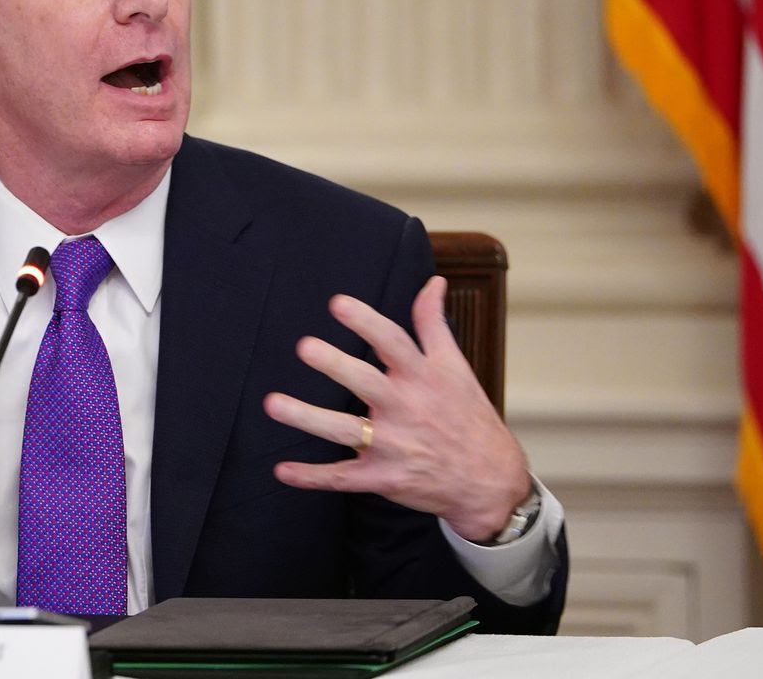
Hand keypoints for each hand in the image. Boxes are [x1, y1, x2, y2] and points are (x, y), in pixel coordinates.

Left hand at [264, 276, 532, 540]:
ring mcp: (393, 445)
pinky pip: (342, 477)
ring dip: (307, 418)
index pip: (393, 342)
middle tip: (304, 347)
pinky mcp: (383, 477)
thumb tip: (434, 281)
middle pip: (365, 382)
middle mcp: (406, 408)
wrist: (490, 480)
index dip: (366, 321)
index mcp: (422, 377)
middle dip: (335, 365)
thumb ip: (434, 323)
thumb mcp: (456, 366)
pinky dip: (312, 476)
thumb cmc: (468, 416)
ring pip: (344, 430)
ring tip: (272, 403)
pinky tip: (282, 470)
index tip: (337, 303)